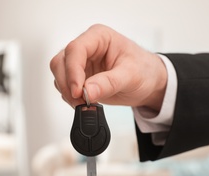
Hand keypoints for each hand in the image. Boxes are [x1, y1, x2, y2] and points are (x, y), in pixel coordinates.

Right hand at [50, 24, 167, 111]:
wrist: (149, 83)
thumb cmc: (144, 70)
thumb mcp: (130, 76)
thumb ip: (108, 83)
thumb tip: (87, 92)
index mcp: (99, 37)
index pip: (75, 49)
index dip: (73, 71)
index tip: (78, 91)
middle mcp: (87, 48)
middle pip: (61, 62)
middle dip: (67, 84)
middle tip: (80, 101)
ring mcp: (81, 63)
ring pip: (60, 74)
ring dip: (67, 92)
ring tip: (85, 104)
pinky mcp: (79, 78)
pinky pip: (65, 86)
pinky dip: (71, 97)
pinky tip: (85, 103)